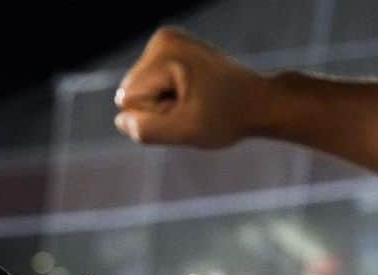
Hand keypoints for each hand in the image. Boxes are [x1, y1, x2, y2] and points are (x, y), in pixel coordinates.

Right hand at [115, 27, 269, 147]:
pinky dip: (169, 98)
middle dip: (158, 109)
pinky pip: (150, 88)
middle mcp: (162, 39)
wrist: (257, 101)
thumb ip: (148, 130)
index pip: (129, 101)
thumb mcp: (186, 132)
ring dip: (164, 106)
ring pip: (140, 93)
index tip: (186, 110)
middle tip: (192, 108)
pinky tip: (193, 94)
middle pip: (131, 93)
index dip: (155, 116)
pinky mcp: (170, 51)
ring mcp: (166, 43)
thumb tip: (121, 121)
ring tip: (195, 101)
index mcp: (164, 52)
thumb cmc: (226, 117)